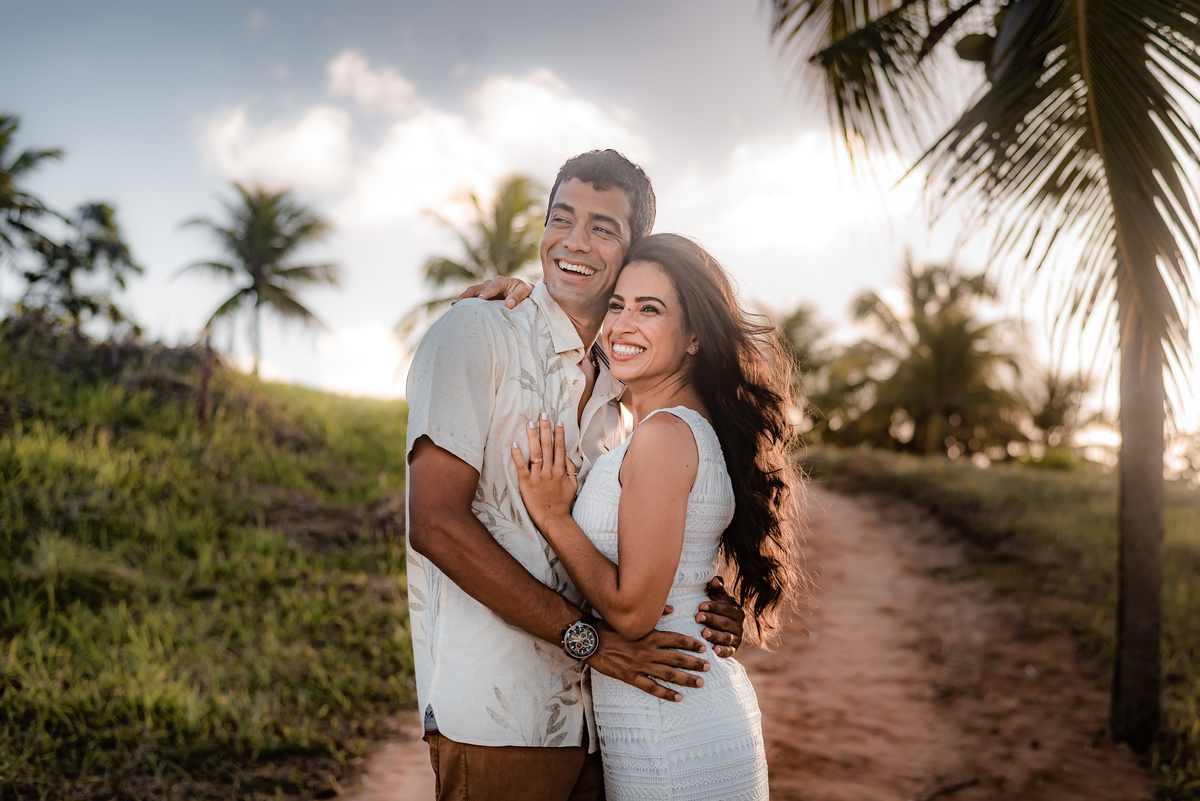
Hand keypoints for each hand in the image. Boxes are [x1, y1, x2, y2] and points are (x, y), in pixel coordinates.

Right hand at [454, 276, 534, 307]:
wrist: (525, 291)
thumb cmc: (526, 291)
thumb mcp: (525, 291)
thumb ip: (518, 296)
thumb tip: (509, 304)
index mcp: (501, 281)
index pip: (492, 287)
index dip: (486, 293)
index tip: (481, 299)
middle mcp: (491, 283)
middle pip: (476, 288)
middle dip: (466, 295)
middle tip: (458, 303)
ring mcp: (486, 289)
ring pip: (472, 292)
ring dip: (463, 299)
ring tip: (454, 306)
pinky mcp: (484, 296)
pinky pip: (473, 298)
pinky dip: (466, 302)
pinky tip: (457, 308)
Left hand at [510, 416, 577, 529]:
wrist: (553, 519)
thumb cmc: (562, 503)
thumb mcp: (573, 485)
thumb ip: (570, 469)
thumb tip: (566, 455)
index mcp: (560, 470)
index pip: (559, 447)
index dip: (559, 433)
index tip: (557, 421)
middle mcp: (550, 470)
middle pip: (548, 445)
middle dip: (545, 428)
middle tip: (542, 414)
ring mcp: (538, 476)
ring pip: (535, 452)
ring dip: (533, 436)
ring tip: (530, 423)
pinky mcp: (526, 483)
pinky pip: (521, 466)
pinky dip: (517, 455)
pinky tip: (514, 444)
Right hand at [586, 621, 709, 701]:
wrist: (590, 641)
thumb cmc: (610, 627)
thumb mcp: (632, 619)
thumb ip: (654, 614)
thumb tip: (672, 609)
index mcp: (649, 636)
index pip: (676, 640)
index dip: (691, 644)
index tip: (703, 648)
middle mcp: (648, 651)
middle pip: (676, 658)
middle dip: (694, 663)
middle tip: (708, 667)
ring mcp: (640, 666)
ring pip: (668, 674)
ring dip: (685, 678)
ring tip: (699, 682)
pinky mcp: (631, 677)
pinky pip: (652, 688)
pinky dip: (665, 693)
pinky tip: (677, 697)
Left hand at [699, 576, 744, 657]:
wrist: (721, 629)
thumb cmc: (716, 609)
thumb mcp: (717, 598)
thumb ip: (716, 589)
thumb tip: (713, 579)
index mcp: (736, 610)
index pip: (726, 608)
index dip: (714, 606)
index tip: (700, 606)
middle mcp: (739, 624)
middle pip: (725, 622)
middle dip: (711, 619)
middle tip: (697, 617)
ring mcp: (737, 638)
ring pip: (726, 637)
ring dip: (715, 635)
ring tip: (703, 633)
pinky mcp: (733, 650)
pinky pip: (730, 651)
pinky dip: (723, 651)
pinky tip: (714, 650)